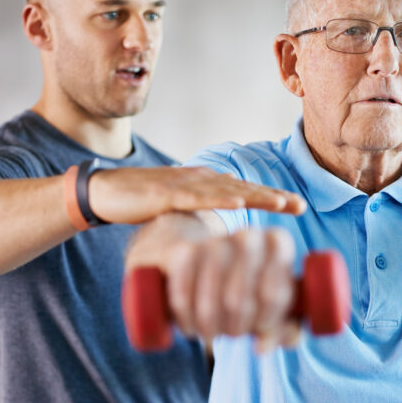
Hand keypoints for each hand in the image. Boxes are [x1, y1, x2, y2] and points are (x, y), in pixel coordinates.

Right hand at [89, 166, 305, 224]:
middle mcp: (197, 179)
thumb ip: (198, 211)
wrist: (101, 192)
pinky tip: (237, 202)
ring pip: (226, 190)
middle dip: (271, 196)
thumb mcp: (175, 208)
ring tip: (279, 203)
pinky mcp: (164, 193)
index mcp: (202, 184)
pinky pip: (196, 197)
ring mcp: (182, 184)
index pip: (242, 190)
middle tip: (299, 205)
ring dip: (254, 195)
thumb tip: (221, 223)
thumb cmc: (138, 203)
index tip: (296, 206)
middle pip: (242, 187)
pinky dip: (218, 198)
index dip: (269, 197)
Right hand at [163, 227, 300, 352]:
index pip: (276, 294)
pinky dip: (186, 319)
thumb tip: (263, 346)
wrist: (206, 260)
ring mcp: (213, 241)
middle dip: (236, 328)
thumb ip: (284, 329)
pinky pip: (181, 296)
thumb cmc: (250, 288)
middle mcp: (248, 236)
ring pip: (210, 300)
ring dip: (209, 328)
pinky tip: (190, 327)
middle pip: (240, 300)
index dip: (267, 322)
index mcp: (278, 244)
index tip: (259, 329)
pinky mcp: (182, 251)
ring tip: (211, 334)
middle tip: (233, 334)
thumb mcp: (274, 307)